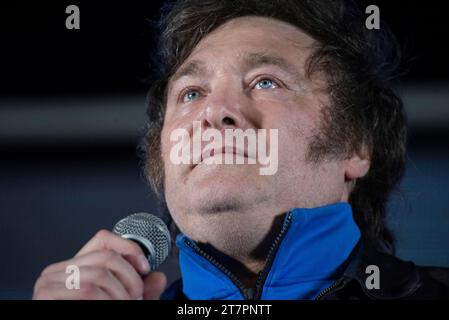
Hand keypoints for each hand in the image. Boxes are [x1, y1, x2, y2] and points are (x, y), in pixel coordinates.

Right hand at [32, 229, 166, 299]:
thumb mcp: (121, 302)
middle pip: (106, 256)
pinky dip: (108, 301)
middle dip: (130, 278)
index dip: (129, 249)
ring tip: (126, 304)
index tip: (145, 267)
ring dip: (120, 294)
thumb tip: (159, 278)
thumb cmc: (94, 315)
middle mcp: (59, 270)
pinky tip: (112, 307)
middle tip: (137, 297)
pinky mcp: (46, 296)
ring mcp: (49, 282)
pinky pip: (88, 291)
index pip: (103, 239)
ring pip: (99, 275)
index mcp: (75, 266)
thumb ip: (140, 291)